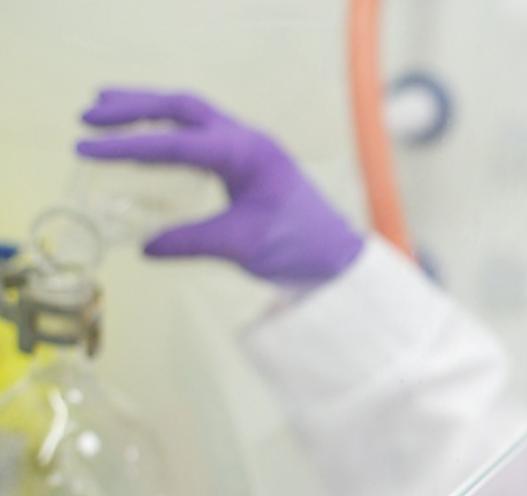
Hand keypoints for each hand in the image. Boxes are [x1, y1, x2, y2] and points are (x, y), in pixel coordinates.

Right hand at [76, 89, 363, 284]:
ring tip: (102, 109)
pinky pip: (201, 130)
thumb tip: (144, 247)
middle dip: (133, 107)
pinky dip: (167, 126)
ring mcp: (248, 145)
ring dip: (148, 108)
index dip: (129, 144)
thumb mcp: (240, 246)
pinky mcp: (246, 158)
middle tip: (88, 117)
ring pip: (191, 112)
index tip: (87, 147)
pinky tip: (144, 136)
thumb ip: (191, 243)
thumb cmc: (297, 246)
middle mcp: (248, 139)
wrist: (335, 253)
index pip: (178, 142)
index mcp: (248, 154)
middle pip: (183, 107)